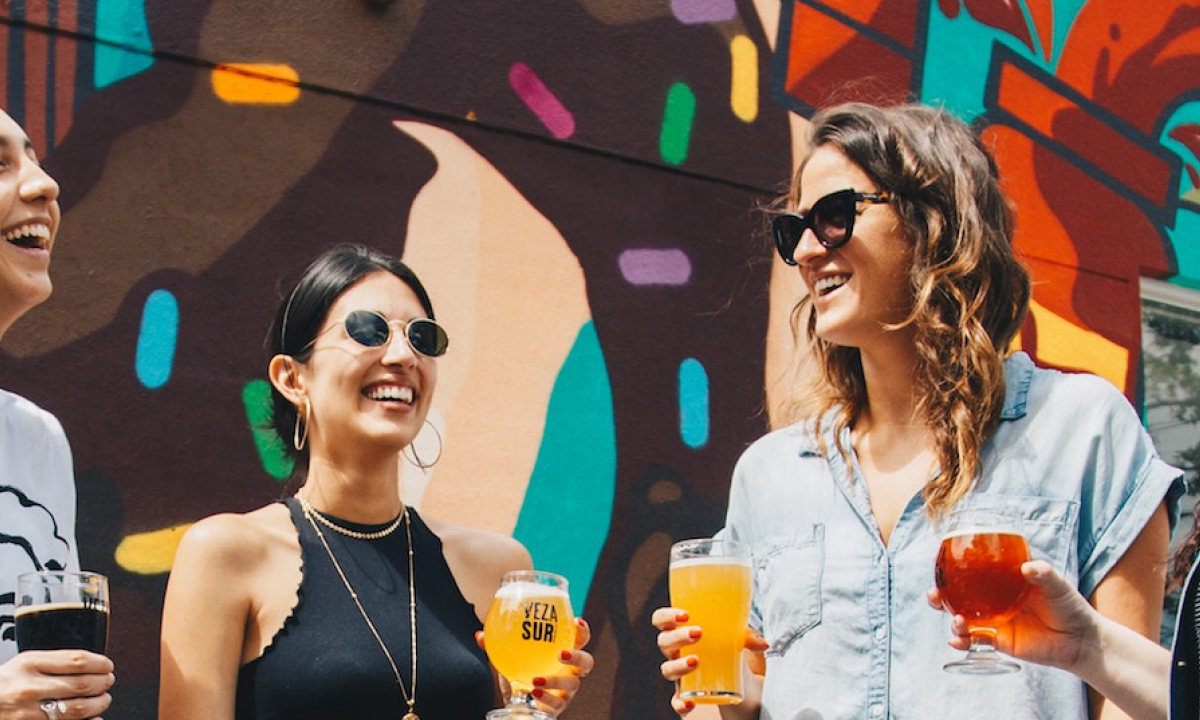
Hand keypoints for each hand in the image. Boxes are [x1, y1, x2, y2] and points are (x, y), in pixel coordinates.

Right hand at [0, 650, 113, 718]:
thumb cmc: (7, 683)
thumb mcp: (26, 663)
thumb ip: (55, 662)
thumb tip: (94, 666)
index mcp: (29, 664)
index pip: (78, 661)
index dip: (100, 663)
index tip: (107, 665)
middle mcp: (29, 688)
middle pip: (82, 684)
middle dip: (103, 683)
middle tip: (108, 681)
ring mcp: (29, 712)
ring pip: (78, 709)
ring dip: (99, 704)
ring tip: (102, 699)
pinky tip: (93, 718)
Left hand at [476, 617, 593, 717]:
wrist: (517, 705)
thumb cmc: (519, 674)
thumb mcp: (508, 659)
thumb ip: (496, 646)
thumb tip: (480, 635)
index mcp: (562, 653)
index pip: (580, 639)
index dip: (582, 631)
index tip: (576, 622)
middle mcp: (570, 671)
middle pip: (587, 662)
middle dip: (578, 656)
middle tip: (562, 653)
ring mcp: (566, 691)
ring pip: (573, 685)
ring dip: (556, 680)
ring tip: (536, 679)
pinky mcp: (558, 707)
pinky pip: (557, 704)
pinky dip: (546, 698)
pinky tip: (533, 692)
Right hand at [652, 606, 766, 715]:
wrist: (743, 684)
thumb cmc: (733, 652)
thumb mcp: (741, 641)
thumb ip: (748, 637)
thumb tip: (763, 644)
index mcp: (684, 632)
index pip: (662, 620)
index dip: (667, 616)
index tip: (685, 614)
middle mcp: (677, 653)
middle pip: (664, 642)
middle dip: (678, 636)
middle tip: (698, 633)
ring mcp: (681, 675)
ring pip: (667, 669)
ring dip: (678, 664)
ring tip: (696, 661)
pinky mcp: (688, 695)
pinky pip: (676, 701)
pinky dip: (680, 703)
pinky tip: (691, 702)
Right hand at [927, 559, 1095, 671]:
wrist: (1080, 640)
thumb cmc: (1069, 606)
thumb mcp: (1056, 585)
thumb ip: (1042, 573)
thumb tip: (1026, 567)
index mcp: (1002, 580)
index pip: (972, 571)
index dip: (952, 568)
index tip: (940, 564)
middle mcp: (993, 599)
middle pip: (958, 594)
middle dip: (940, 594)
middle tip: (933, 593)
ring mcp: (994, 620)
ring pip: (962, 618)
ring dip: (952, 619)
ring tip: (957, 620)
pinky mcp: (998, 640)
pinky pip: (974, 641)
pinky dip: (962, 641)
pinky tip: (957, 641)